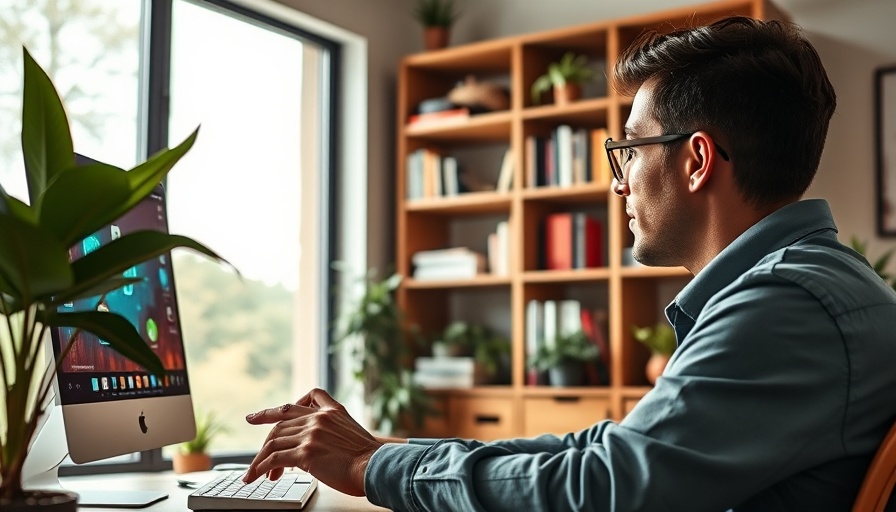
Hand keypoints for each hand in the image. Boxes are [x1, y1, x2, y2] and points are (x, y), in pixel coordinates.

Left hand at [243, 388, 382, 496]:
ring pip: (273, 441)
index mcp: (332, 411)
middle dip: (264, 439)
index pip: (300, 401)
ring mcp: (311, 434)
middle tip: (253, 455)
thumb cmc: (369, 458)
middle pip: (280, 423)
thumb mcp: (352, 432)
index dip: (278, 409)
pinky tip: (256, 476)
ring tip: (254, 474)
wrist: (376, 467)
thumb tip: (319, 446)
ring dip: (260, 459)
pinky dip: (260, 467)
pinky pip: (274, 458)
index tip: (263, 415)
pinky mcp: (306, 452)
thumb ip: (333, 431)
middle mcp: (319, 418)